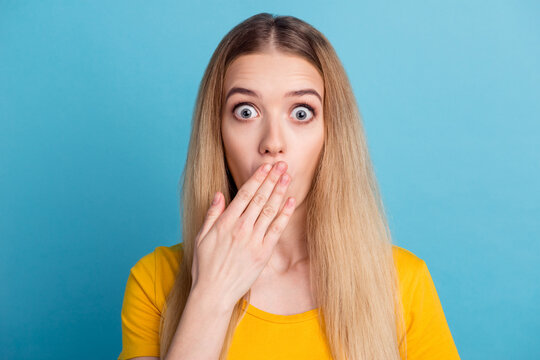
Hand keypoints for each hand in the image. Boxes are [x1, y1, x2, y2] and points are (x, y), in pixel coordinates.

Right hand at [190, 161, 295, 307]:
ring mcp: (253, 241)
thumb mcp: (201, 237)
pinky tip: (290, 201)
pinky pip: (276, 230)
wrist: (213, 293)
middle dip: (271, 179)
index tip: (265, 166)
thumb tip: (219, 194)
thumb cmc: (205, 266)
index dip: (256, 179)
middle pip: (259, 198)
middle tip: (282, 164)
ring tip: (287, 176)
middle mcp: (240, 228)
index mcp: (225, 223)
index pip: (244, 194)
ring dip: (279, 192)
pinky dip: (284, 214)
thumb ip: (212, 214)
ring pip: (269, 210)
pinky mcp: (263, 253)